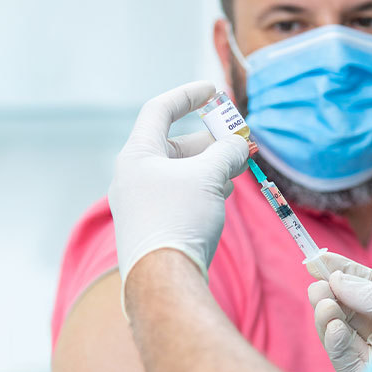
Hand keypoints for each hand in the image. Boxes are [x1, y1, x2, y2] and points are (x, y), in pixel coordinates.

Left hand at [109, 81, 250, 290]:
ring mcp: (140, 203)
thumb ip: (226, 152)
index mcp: (137, 154)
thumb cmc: (179, 219)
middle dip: (210, 140)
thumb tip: (239, 145)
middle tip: (239, 141)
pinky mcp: (152, 227)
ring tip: (237, 168)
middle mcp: (132, 176)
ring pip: (179, 172)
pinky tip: (223, 195)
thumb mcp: (209, 176)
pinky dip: (202, 189)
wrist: (163, 280)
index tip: (213, 91)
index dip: (188, 96)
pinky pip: (178, 196)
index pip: (160, 111)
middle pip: (173, 144)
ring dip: (210, 166)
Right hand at [306, 252, 371, 371]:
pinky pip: (342, 359)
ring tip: (324, 304)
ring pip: (337, 332)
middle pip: (344, 308)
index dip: (341, 270)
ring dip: (326, 316)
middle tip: (317, 285)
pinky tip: (334, 327)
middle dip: (328, 294)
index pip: (363, 285)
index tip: (318, 258)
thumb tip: (338, 280)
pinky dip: (334, 341)